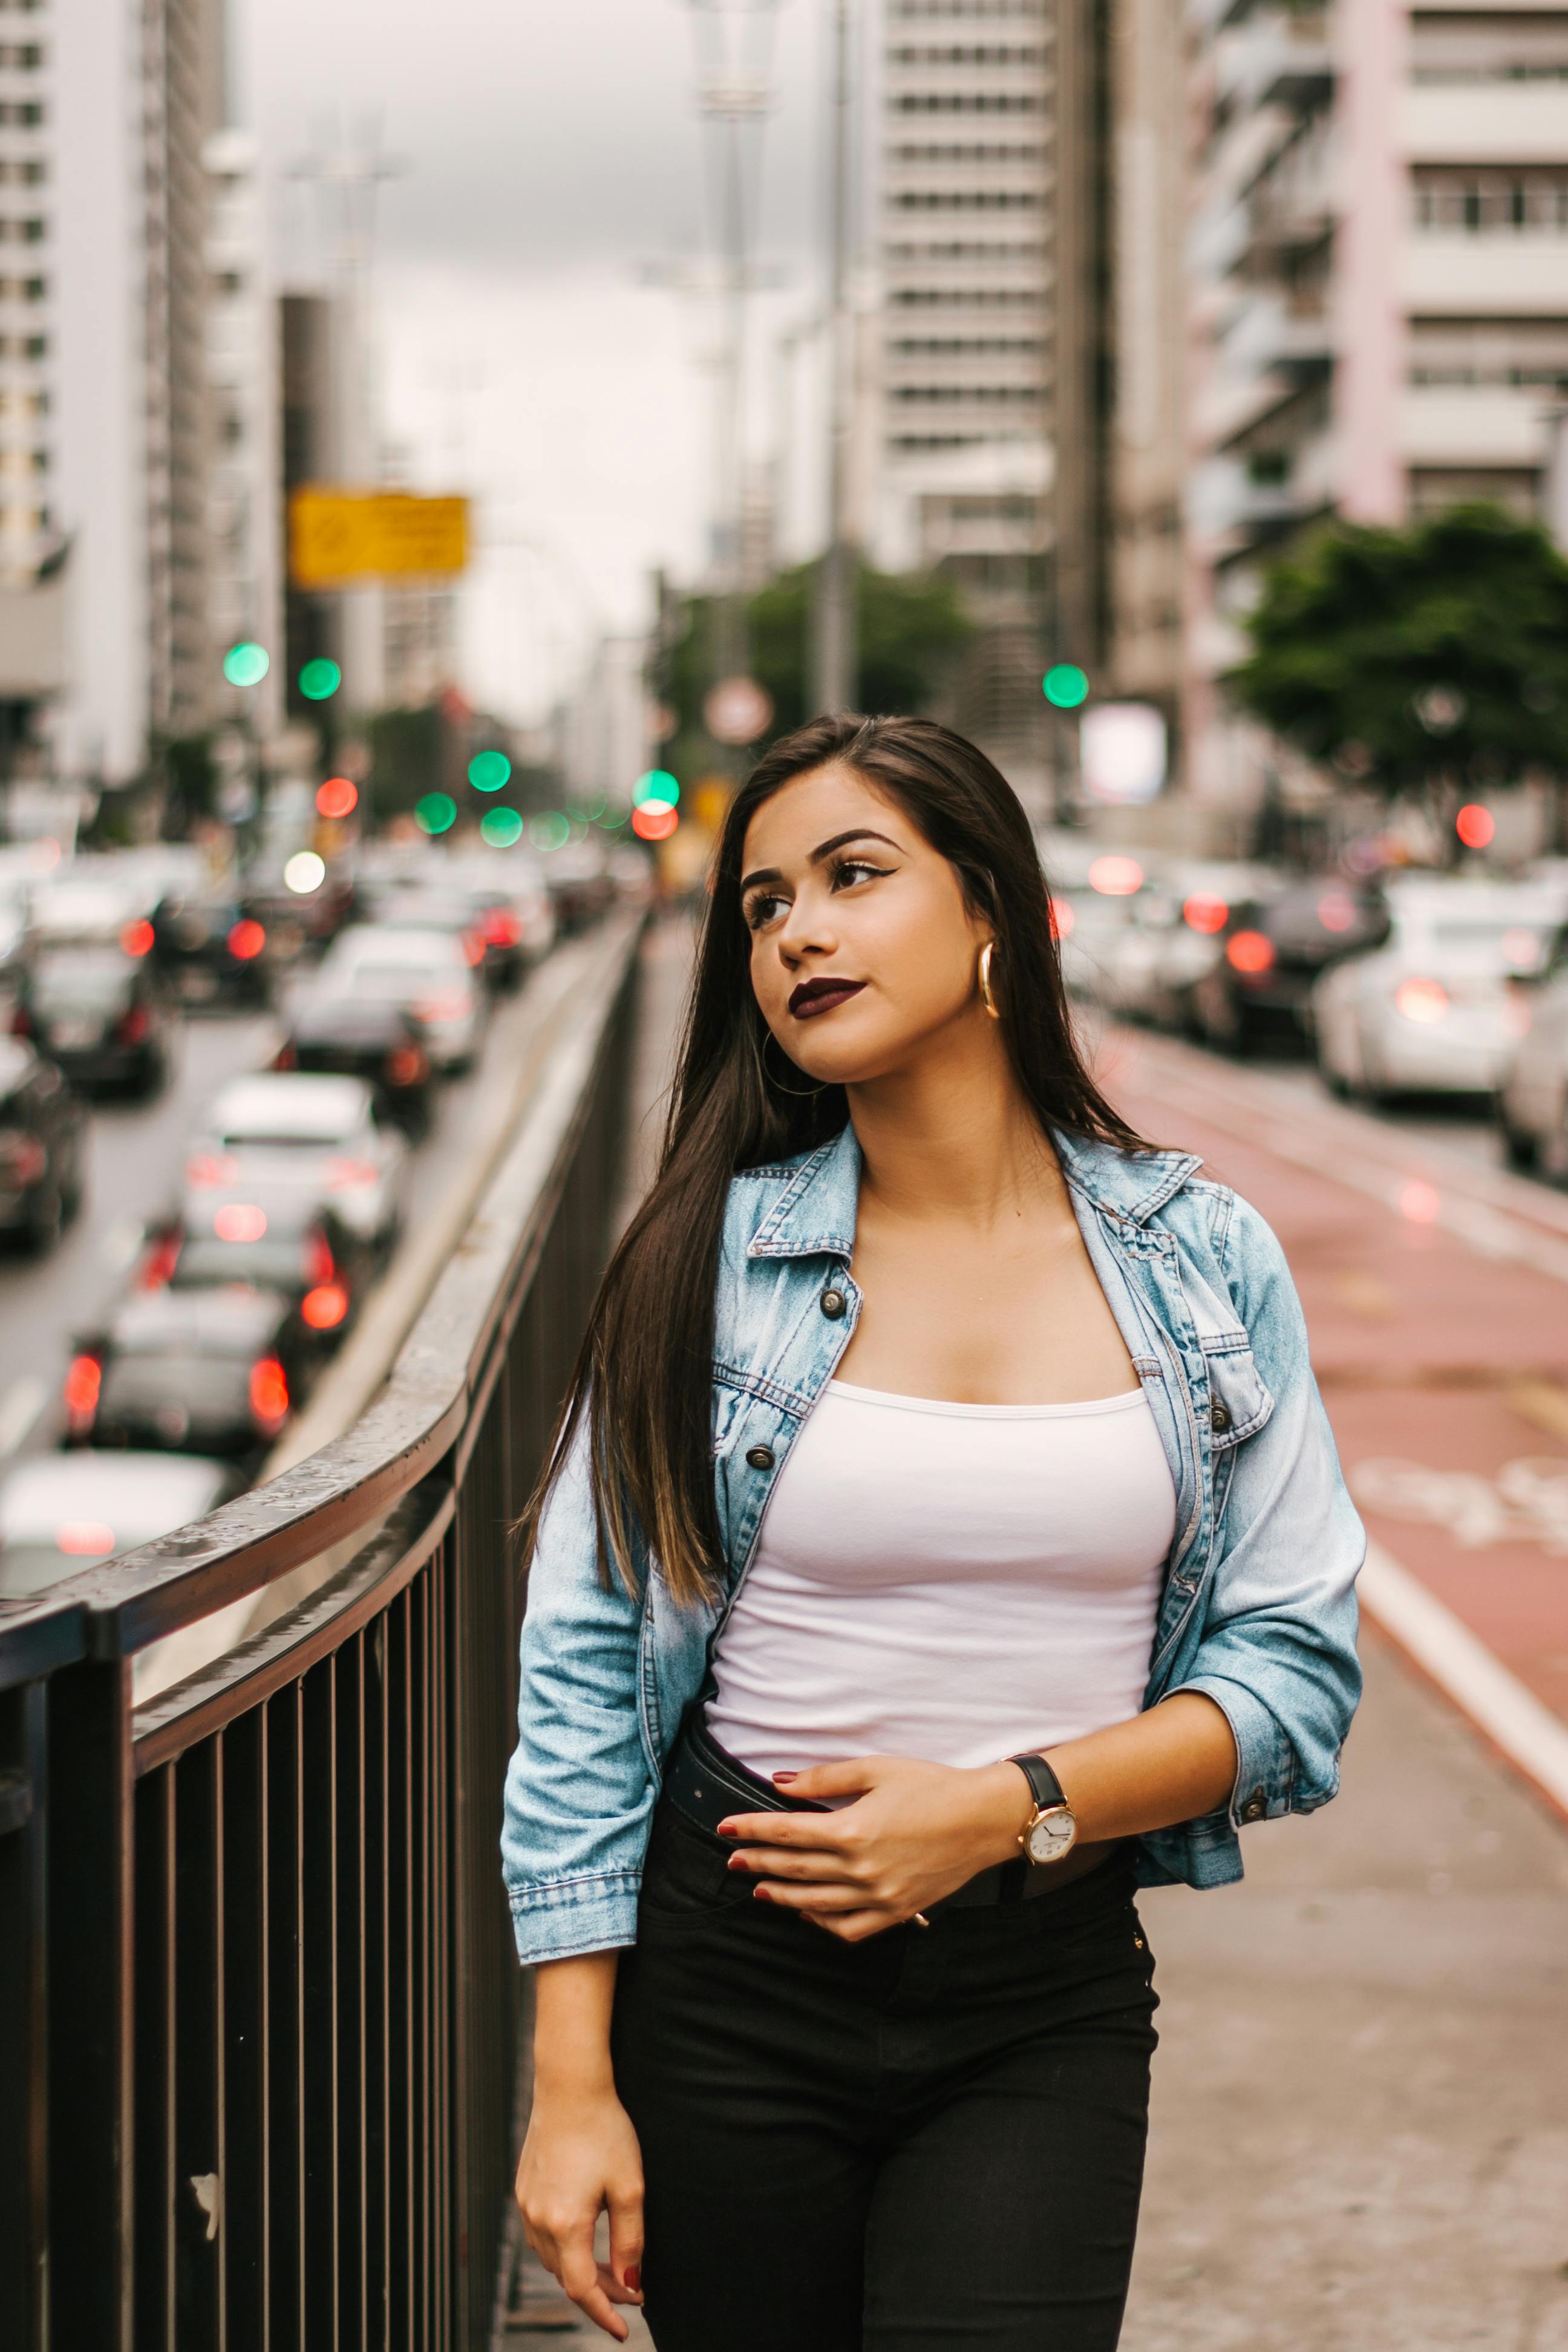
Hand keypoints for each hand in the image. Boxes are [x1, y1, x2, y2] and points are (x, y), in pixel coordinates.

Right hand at [514, 2087, 645, 2339]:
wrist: (569, 2085)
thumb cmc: (605, 2130)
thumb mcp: (630, 2188)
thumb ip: (630, 2241)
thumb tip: (631, 2284)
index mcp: (565, 2223)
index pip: (581, 2289)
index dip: (604, 2313)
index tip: (624, 2331)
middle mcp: (537, 2219)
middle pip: (566, 2275)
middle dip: (599, 2291)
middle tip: (632, 2293)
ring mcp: (526, 2203)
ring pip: (551, 2257)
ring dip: (580, 2269)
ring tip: (611, 2269)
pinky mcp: (523, 2188)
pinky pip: (541, 2234)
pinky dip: (564, 2247)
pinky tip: (584, 2237)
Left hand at [718, 1753, 1027, 1942]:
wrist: (984, 1818)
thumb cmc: (932, 1786)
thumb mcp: (876, 1769)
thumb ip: (825, 1779)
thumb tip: (780, 1784)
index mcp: (853, 1830)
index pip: (787, 1833)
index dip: (752, 1830)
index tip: (726, 1828)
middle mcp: (862, 1869)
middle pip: (796, 1869)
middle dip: (759, 1863)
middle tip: (732, 1860)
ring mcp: (880, 1896)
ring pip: (816, 1903)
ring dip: (782, 1895)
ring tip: (760, 1888)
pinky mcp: (897, 1910)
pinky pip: (850, 1928)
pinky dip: (823, 1923)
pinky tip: (808, 1912)